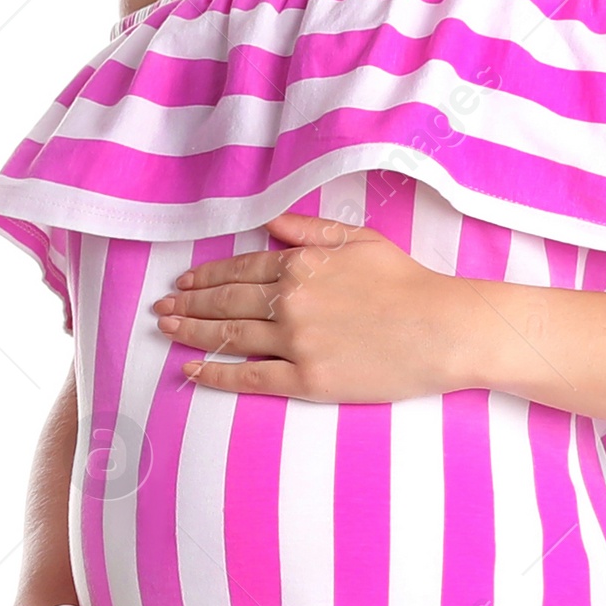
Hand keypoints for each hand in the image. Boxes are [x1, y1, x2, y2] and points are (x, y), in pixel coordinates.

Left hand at [149, 209, 471, 402]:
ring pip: (230, 336)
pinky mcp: (309, 380)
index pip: (241, 269)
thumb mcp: (361, 241)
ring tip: (167, 330)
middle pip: (226, 302)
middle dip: (189, 304)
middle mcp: (291, 301)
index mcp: (302, 265)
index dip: (207, 276)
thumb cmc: (408, 282)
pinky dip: (217, 373)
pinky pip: (251, 378)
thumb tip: (273, 225)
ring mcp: (297, 342)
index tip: (184, 283)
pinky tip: (192, 370)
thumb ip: (312, 231)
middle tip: (161, 309)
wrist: (443, 328)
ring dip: (192, 332)